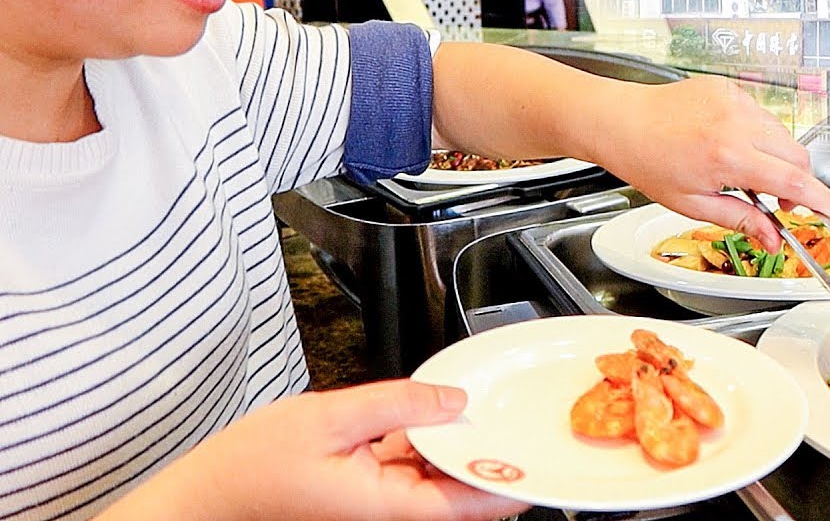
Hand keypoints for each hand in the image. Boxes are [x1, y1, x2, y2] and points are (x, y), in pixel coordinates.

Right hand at [98, 380, 528, 520]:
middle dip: (487, 458)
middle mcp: (386, 512)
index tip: (542, 459)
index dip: (510, 483)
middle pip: (456, 490)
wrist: (204, 494)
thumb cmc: (252, 467)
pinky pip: (406, 469)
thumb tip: (455, 401)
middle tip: (521, 419)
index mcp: (386, 506)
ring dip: (456, 449)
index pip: (469, 503)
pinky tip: (432, 415)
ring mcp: (374, 503)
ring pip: (433, 478)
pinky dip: (423, 445)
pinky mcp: (361, 490)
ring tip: (486, 410)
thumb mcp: (330, 418)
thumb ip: (398, 404)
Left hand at [591, 75, 829, 250]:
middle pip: (798, 156)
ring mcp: (736, 101)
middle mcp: (737, 123)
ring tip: (746, 174)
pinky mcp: (731, 89)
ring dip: (778, 159)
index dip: (822, 202)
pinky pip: (762, 117)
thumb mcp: (693, 204)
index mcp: (728, 156)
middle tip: (779, 204)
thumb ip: (741, 220)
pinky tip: (732, 148)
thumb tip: (772, 239)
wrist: (622, 122)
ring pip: (783, 135)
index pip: (794, 181)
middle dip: (799, 184)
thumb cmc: (647, 159)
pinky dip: (759, 137)